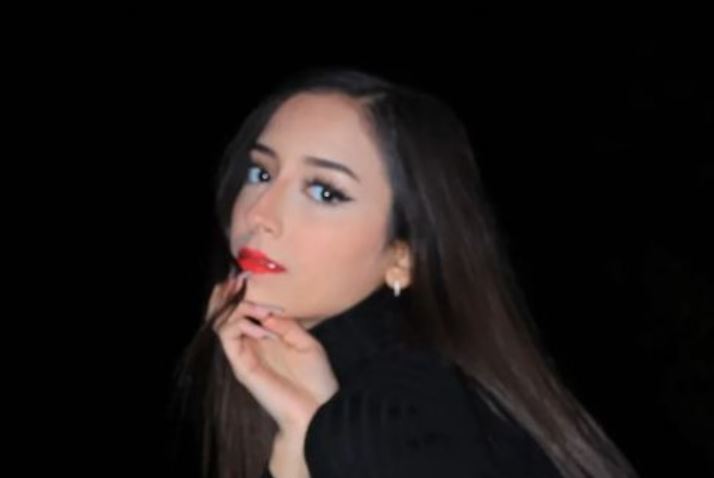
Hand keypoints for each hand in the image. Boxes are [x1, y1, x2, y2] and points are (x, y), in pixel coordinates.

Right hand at [207, 270, 339, 431]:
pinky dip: (240, 325)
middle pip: (223, 313)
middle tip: (239, 279)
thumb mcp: (305, 341)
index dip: (239, 291)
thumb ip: (285, 323)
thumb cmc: (315, 377)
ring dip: (240, 308)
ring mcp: (243, 355)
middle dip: (228, 294)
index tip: (248, 274)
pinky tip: (262, 327)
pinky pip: (228, 339)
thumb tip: (265, 308)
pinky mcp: (241, 367)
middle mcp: (249, 344)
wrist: (318, 409)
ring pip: (221, 322)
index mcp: (263, 336)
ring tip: (263, 310)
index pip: (240, 309)